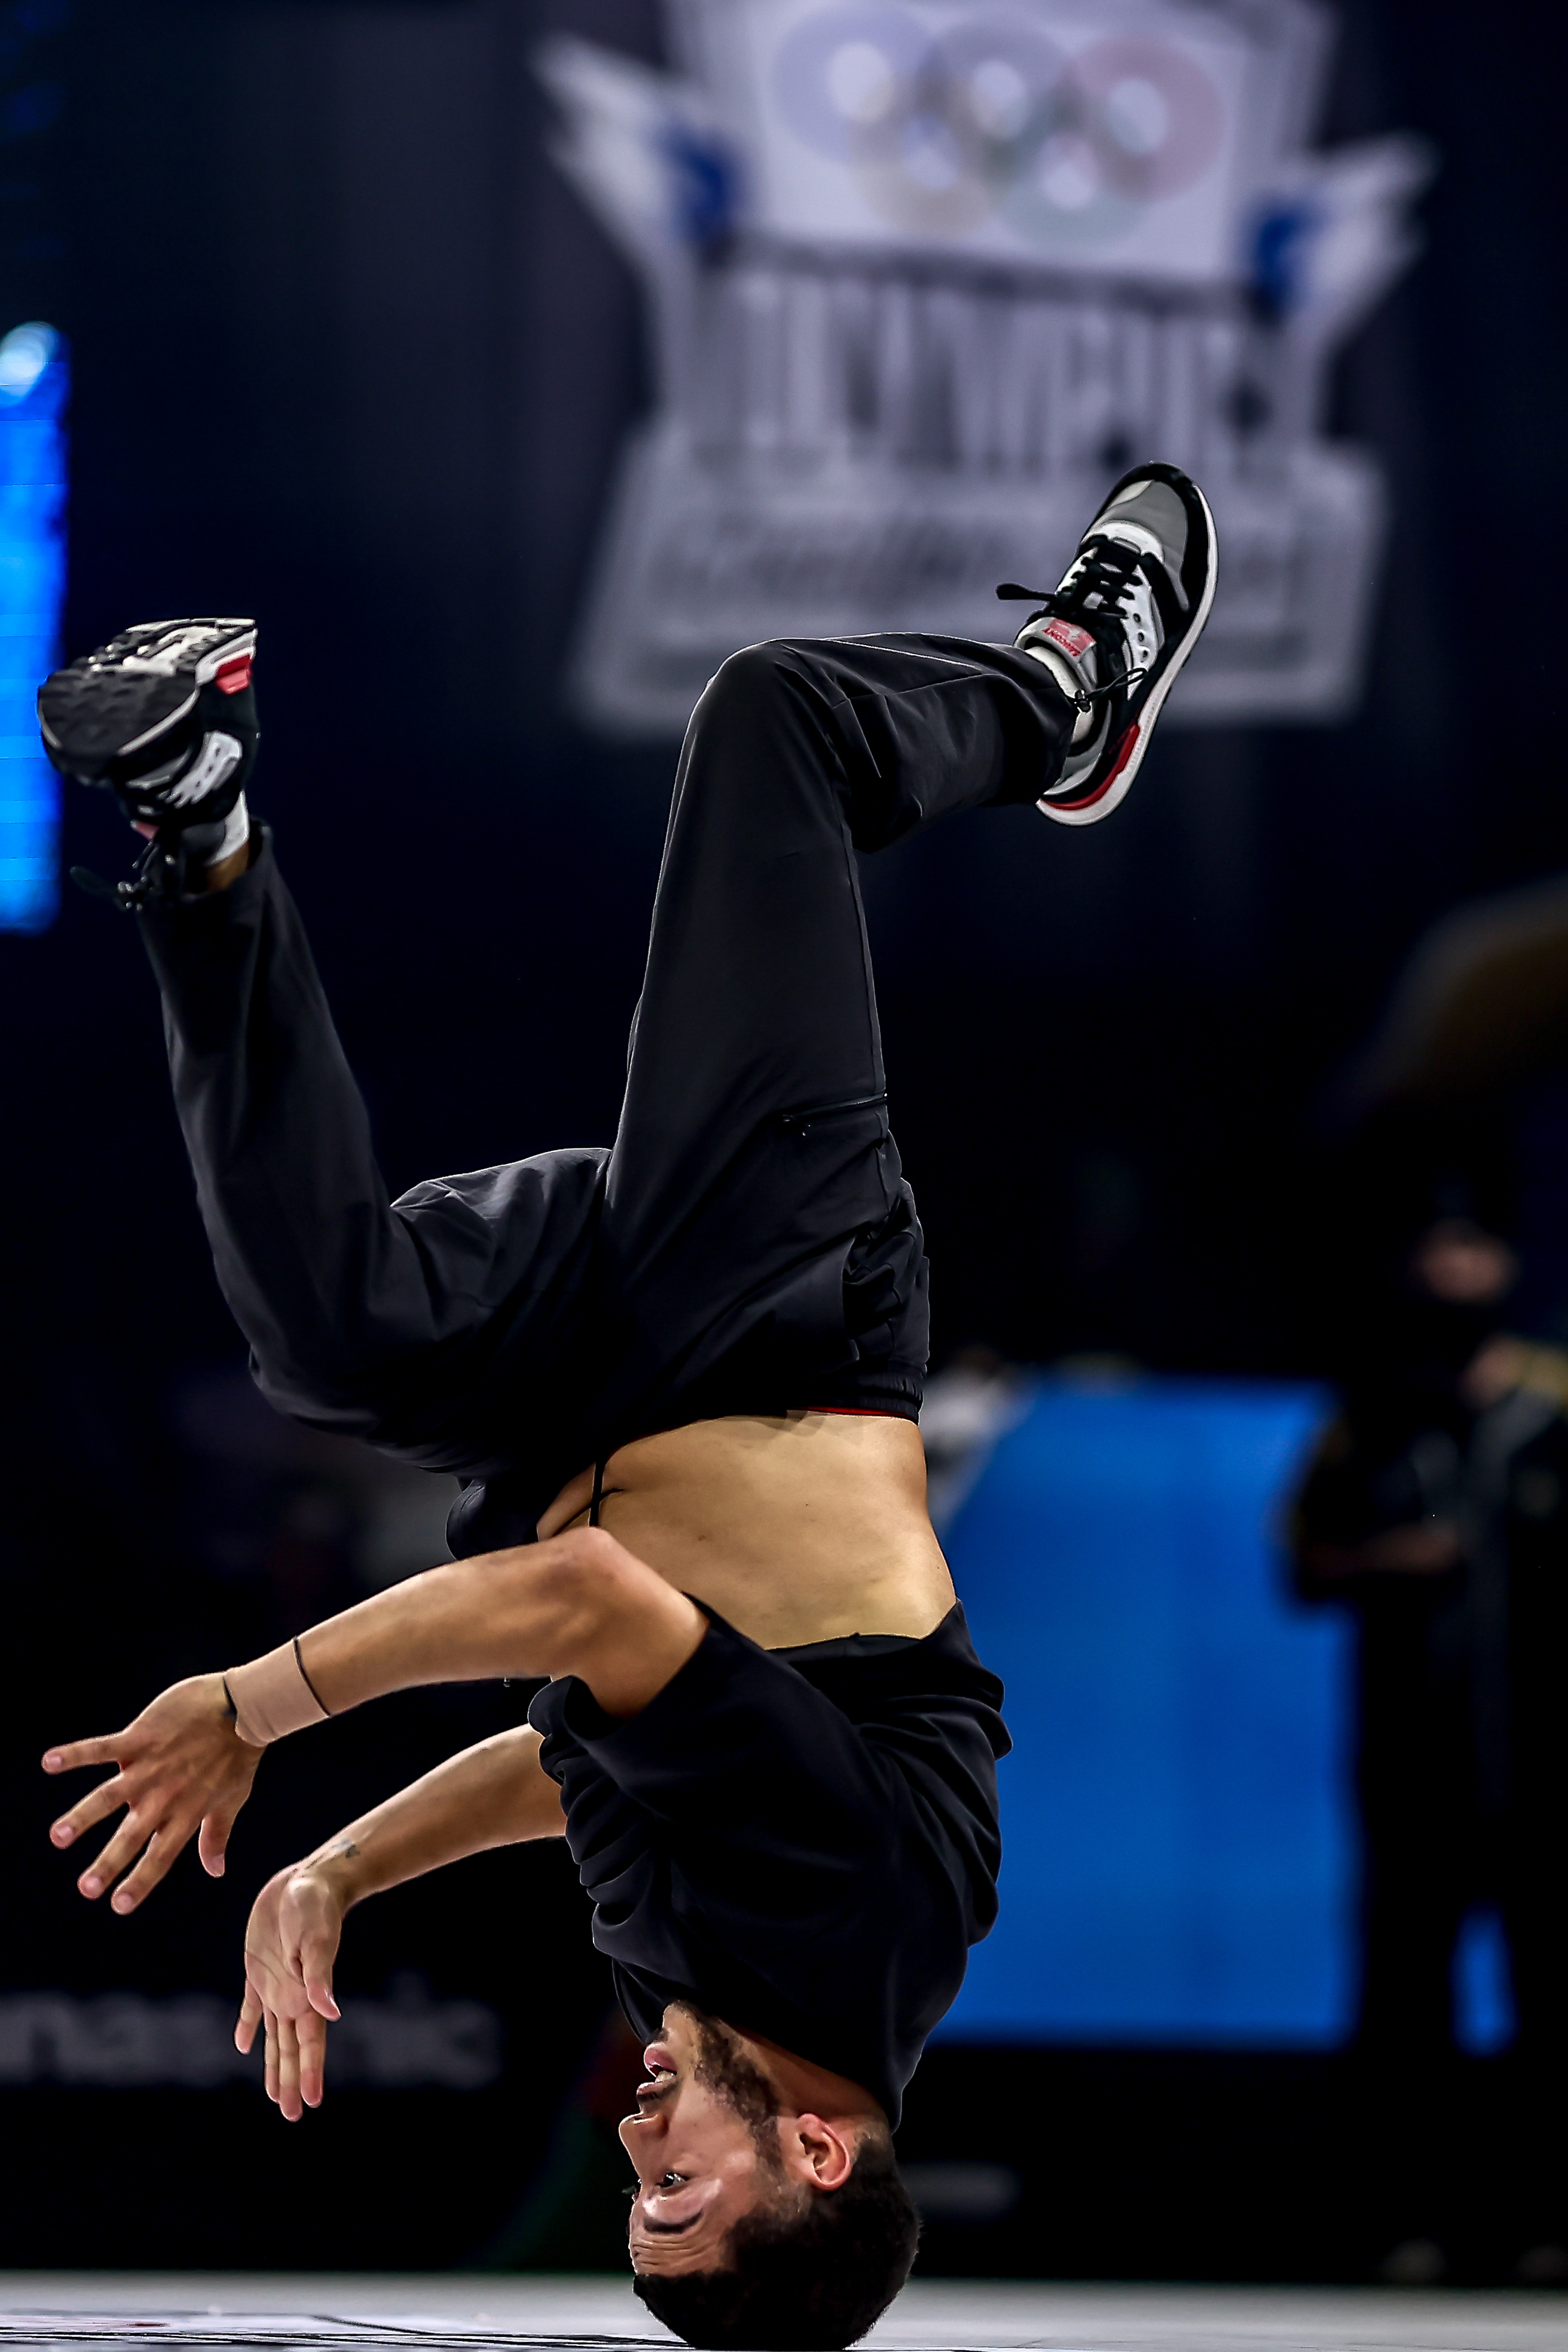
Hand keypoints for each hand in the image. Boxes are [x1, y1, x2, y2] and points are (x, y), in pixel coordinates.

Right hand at [42, 1674, 262, 1912]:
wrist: (244, 1707)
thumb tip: (215, 1871)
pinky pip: (103, 1747)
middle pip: (132, 1835)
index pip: (160, 1856)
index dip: (140, 1881)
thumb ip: (216, 1836)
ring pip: (110, 1796)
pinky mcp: (141, 1738)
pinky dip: (76, 1754)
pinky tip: (49, 1762)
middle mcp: (164, 1796)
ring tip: (59, 1836)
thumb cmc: (238, 1754)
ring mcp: (150, 1767)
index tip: (118, 1905)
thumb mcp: (233, 1799)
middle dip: (109, 1862)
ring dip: (84, 1815)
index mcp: (185, 1813)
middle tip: (86, 1888)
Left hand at [236, 1859, 348, 2119]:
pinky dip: (248, 2026)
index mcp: (307, 1994)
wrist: (309, 1878)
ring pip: (275, 2035)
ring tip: (276, 2094)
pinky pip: (252, 2006)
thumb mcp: (316, 1938)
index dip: (310, 2073)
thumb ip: (320, 1976)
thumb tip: (331, 2012)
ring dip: (275, 2064)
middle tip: (293, 2115)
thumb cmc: (316, 1906)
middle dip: (292, 2081)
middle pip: (293, 2048)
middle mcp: (293, 1996)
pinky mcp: (260, 1970)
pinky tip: (244, 2045)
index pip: (310, 2043)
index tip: (311, 2104)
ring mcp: (276, 1985)